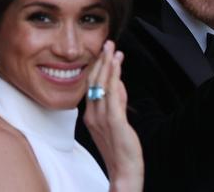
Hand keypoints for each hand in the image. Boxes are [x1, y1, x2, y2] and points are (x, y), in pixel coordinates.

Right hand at [84, 41, 143, 191]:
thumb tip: (119, 83)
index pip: (91, 85)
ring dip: (108, 64)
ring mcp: (101, 118)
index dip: (97, 67)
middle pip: (94, 82)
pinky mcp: (114, 121)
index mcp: (90, 114)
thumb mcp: (116, 120)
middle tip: (108, 43)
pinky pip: (112, 95)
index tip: (104, 52)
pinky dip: (114, 77)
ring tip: (113, 49)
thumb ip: (117, 101)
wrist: (124, 170)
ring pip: (102, 85)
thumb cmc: (120, 147)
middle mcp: (92, 114)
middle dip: (101, 61)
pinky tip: (117, 66)